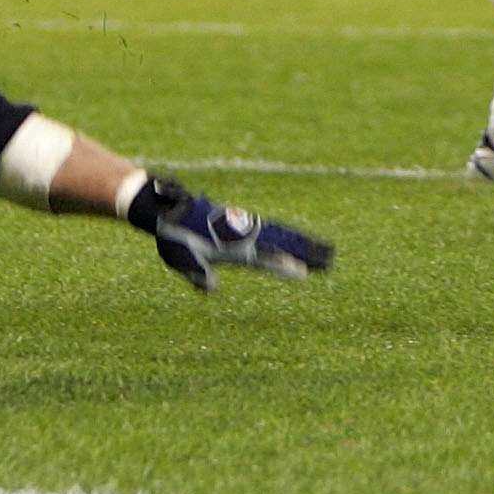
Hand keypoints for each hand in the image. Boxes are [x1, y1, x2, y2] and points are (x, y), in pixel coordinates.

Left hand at [132, 175, 332, 292]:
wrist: (164, 205)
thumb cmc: (171, 236)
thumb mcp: (181, 259)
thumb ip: (198, 273)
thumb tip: (214, 288)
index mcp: (231, 246)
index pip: (264, 258)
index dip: (284, 265)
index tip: (304, 271)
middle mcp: (242, 233)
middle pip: (281, 242)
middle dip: (305, 251)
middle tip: (330, 259)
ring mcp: (243, 224)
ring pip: (279, 233)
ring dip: (301, 242)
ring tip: (323, 250)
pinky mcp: (240, 220)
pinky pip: (270, 227)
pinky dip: (287, 233)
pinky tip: (294, 238)